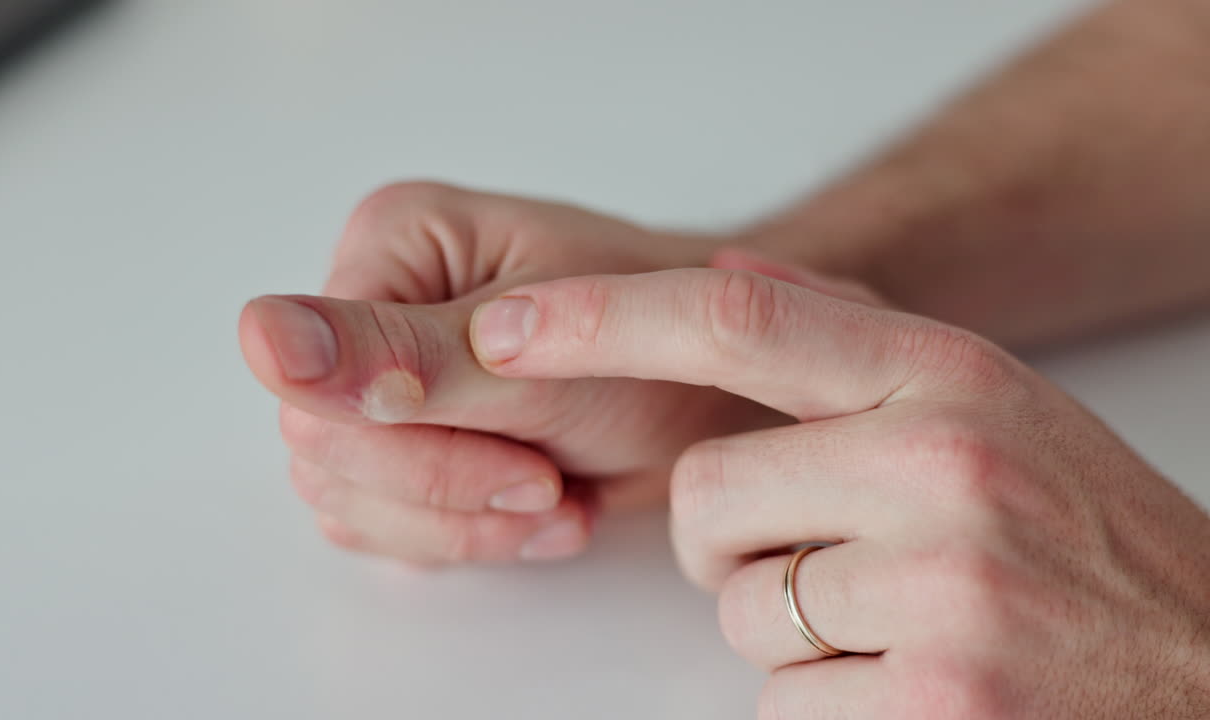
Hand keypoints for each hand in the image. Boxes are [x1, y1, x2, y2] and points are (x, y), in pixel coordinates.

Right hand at [239, 182, 795, 564]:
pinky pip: (383, 522)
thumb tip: (259, 336)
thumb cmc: (657, 339)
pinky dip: (464, 536)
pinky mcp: (409, 441)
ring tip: (555, 498)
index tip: (524, 457)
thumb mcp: (532, 352)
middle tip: (549, 483)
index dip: (410, 449)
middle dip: (445, 491)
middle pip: (324, 450)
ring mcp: (383, 380)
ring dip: (459, 524)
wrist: (720, 383)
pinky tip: (541, 511)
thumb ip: (394, 351)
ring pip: (348, 498)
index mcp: (388, 250)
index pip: (315, 384)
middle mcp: (370, 309)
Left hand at [470, 268, 1209, 716]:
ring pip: (737, 611)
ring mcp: (944, 592)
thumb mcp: (990, 398)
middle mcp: (944, 466)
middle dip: (726, 540)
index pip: (735, 320)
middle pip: (701, 496)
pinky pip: (779, 704)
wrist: (1208, 664)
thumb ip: (849, 335)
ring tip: (891, 618)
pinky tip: (912, 680)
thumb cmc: (1085, 529)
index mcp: (946, 376)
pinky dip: (821, 701)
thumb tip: (725, 275)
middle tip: (816, 551)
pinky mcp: (937, 706)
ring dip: (784, 627)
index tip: (505, 330)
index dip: (599, 319)